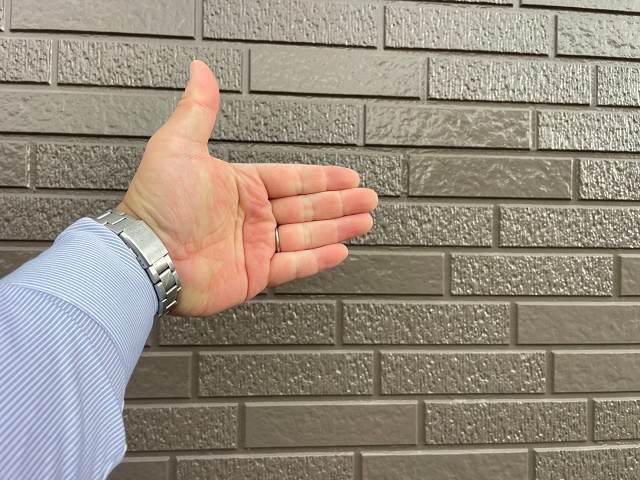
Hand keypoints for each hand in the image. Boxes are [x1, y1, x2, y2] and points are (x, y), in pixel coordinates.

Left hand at [118, 61, 377, 316]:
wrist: (146, 255)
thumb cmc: (156, 204)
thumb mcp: (178, 146)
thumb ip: (198, 110)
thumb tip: (200, 72)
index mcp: (241, 186)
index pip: (293, 179)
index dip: (322, 177)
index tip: (346, 176)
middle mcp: (251, 215)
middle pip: (307, 206)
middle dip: (340, 201)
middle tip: (367, 198)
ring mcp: (254, 246)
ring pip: (307, 234)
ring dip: (337, 226)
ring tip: (363, 220)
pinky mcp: (254, 274)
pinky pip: (294, 264)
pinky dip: (319, 258)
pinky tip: (339, 249)